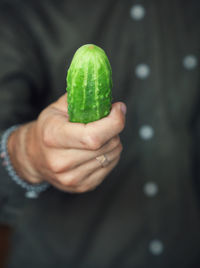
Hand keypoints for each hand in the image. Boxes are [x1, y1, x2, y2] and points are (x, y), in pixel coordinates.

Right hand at [9, 94, 125, 192]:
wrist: (34, 157)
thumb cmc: (48, 128)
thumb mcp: (58, 108)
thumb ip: (81, 98)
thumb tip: (107, 94)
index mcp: (53, 137)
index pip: (93, 136)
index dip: (114, 121)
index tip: (118, 109)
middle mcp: (61, 162)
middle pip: (106, 146)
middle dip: (114, 129)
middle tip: (107, 120)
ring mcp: (71, 178)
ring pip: (112, 156)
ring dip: (113, 141)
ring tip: (101, 135)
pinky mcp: (82, 186)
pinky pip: (110, 166)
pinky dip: (110, 154)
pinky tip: (99, 149)